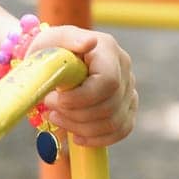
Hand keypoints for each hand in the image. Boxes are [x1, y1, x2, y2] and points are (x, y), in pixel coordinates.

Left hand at [24, 24, 136, 147]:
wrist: (55, 59)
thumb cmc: (51, 48)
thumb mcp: (52, 39)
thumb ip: (68, 39)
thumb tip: (89, 42)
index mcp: (108, 49)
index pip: (107, 82)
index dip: (81, 98)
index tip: (55, 100)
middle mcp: (124, 69)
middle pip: (110, 106)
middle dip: (75, 114)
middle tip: (49, 108)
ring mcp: (129, 89)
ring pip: (114, 122)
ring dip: (81, 127)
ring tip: (55, 118)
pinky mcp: (127, 108)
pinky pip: (121, 131)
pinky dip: (98, 139)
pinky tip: (76, 137)